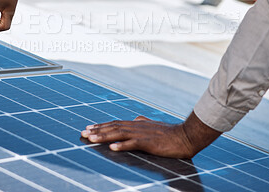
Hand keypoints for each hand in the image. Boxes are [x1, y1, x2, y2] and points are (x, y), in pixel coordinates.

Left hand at [81, 112, 221, 158]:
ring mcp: (143, 134)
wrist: (186, 136)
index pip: (115, 123)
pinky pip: (133, 144)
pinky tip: (112, 148)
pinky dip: (122, 145)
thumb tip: (136, 118)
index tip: (88, 128)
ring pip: (119, 134)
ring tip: (91, 139)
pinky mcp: (150, 142)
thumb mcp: (154, 125)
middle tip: (83, 133)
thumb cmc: (170, 133)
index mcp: (137, 124)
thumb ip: (144, 122)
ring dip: (104, 137)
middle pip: (113, 127)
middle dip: (97, 130)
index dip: (101, 126)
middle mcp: (137, 126)